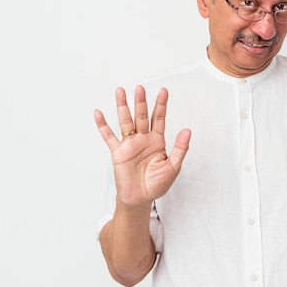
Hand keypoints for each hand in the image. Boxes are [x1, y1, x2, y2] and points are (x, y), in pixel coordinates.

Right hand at [94, 85, 190, 206]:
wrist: (141, 199)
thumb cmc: (157, 184)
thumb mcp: (173, 166)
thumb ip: (180, 148)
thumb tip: (187, 130)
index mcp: (157, 141)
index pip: (159, 118)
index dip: (161, 105)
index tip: (164, 91)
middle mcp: (143, 139)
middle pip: (141, 116)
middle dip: (141, 102)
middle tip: (139, 87)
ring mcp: (129, 144)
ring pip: (125, 121)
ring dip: (122, 106)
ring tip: (120, 91)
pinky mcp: (118, 153)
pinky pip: (109, 137)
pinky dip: (103, 125)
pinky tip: (99, 113)